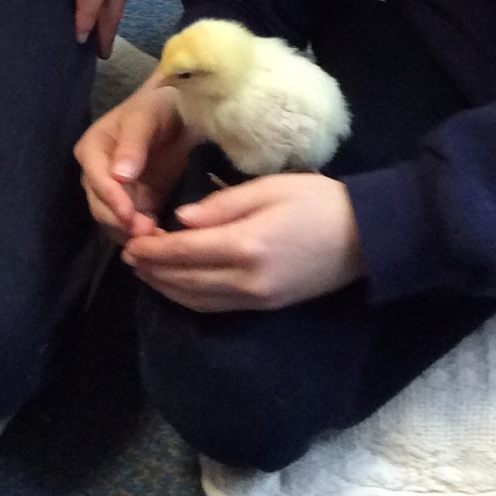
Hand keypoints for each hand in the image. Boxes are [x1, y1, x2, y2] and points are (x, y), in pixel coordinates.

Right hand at [75, 79, 193, 242]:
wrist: (179, 116)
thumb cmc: (158, 108)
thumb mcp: (145, 118)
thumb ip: (132, 144)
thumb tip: (119, 176)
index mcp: (92, 149)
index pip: (96, 180)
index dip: (112, 198)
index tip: (130, 214)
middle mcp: (96, 175)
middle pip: (100, 206)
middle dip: (121, 222)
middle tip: (148, 233)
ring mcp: (113, 194)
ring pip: (112, 222)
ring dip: (131, 235)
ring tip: (157, 240)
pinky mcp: (132, 206)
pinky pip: (130, 228)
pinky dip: (142, 238)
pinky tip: (161, 241)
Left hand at [123, 174, 364, 311]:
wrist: (366, 236)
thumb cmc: (319, 200)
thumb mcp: (270, 188)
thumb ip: (222, 205)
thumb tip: (180, 220)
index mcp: (246, 244)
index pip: (185, 251)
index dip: (153, 250)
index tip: (131, 242)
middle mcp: (247, 280)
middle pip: (186, 281)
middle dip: (153, 271)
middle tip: (129, 256)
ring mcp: (258, 298)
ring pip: (198, 300)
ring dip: (167, 288)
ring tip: (145, 272)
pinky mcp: (266, 306)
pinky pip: (217, 307)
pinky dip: (190, 298)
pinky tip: (179, 287)